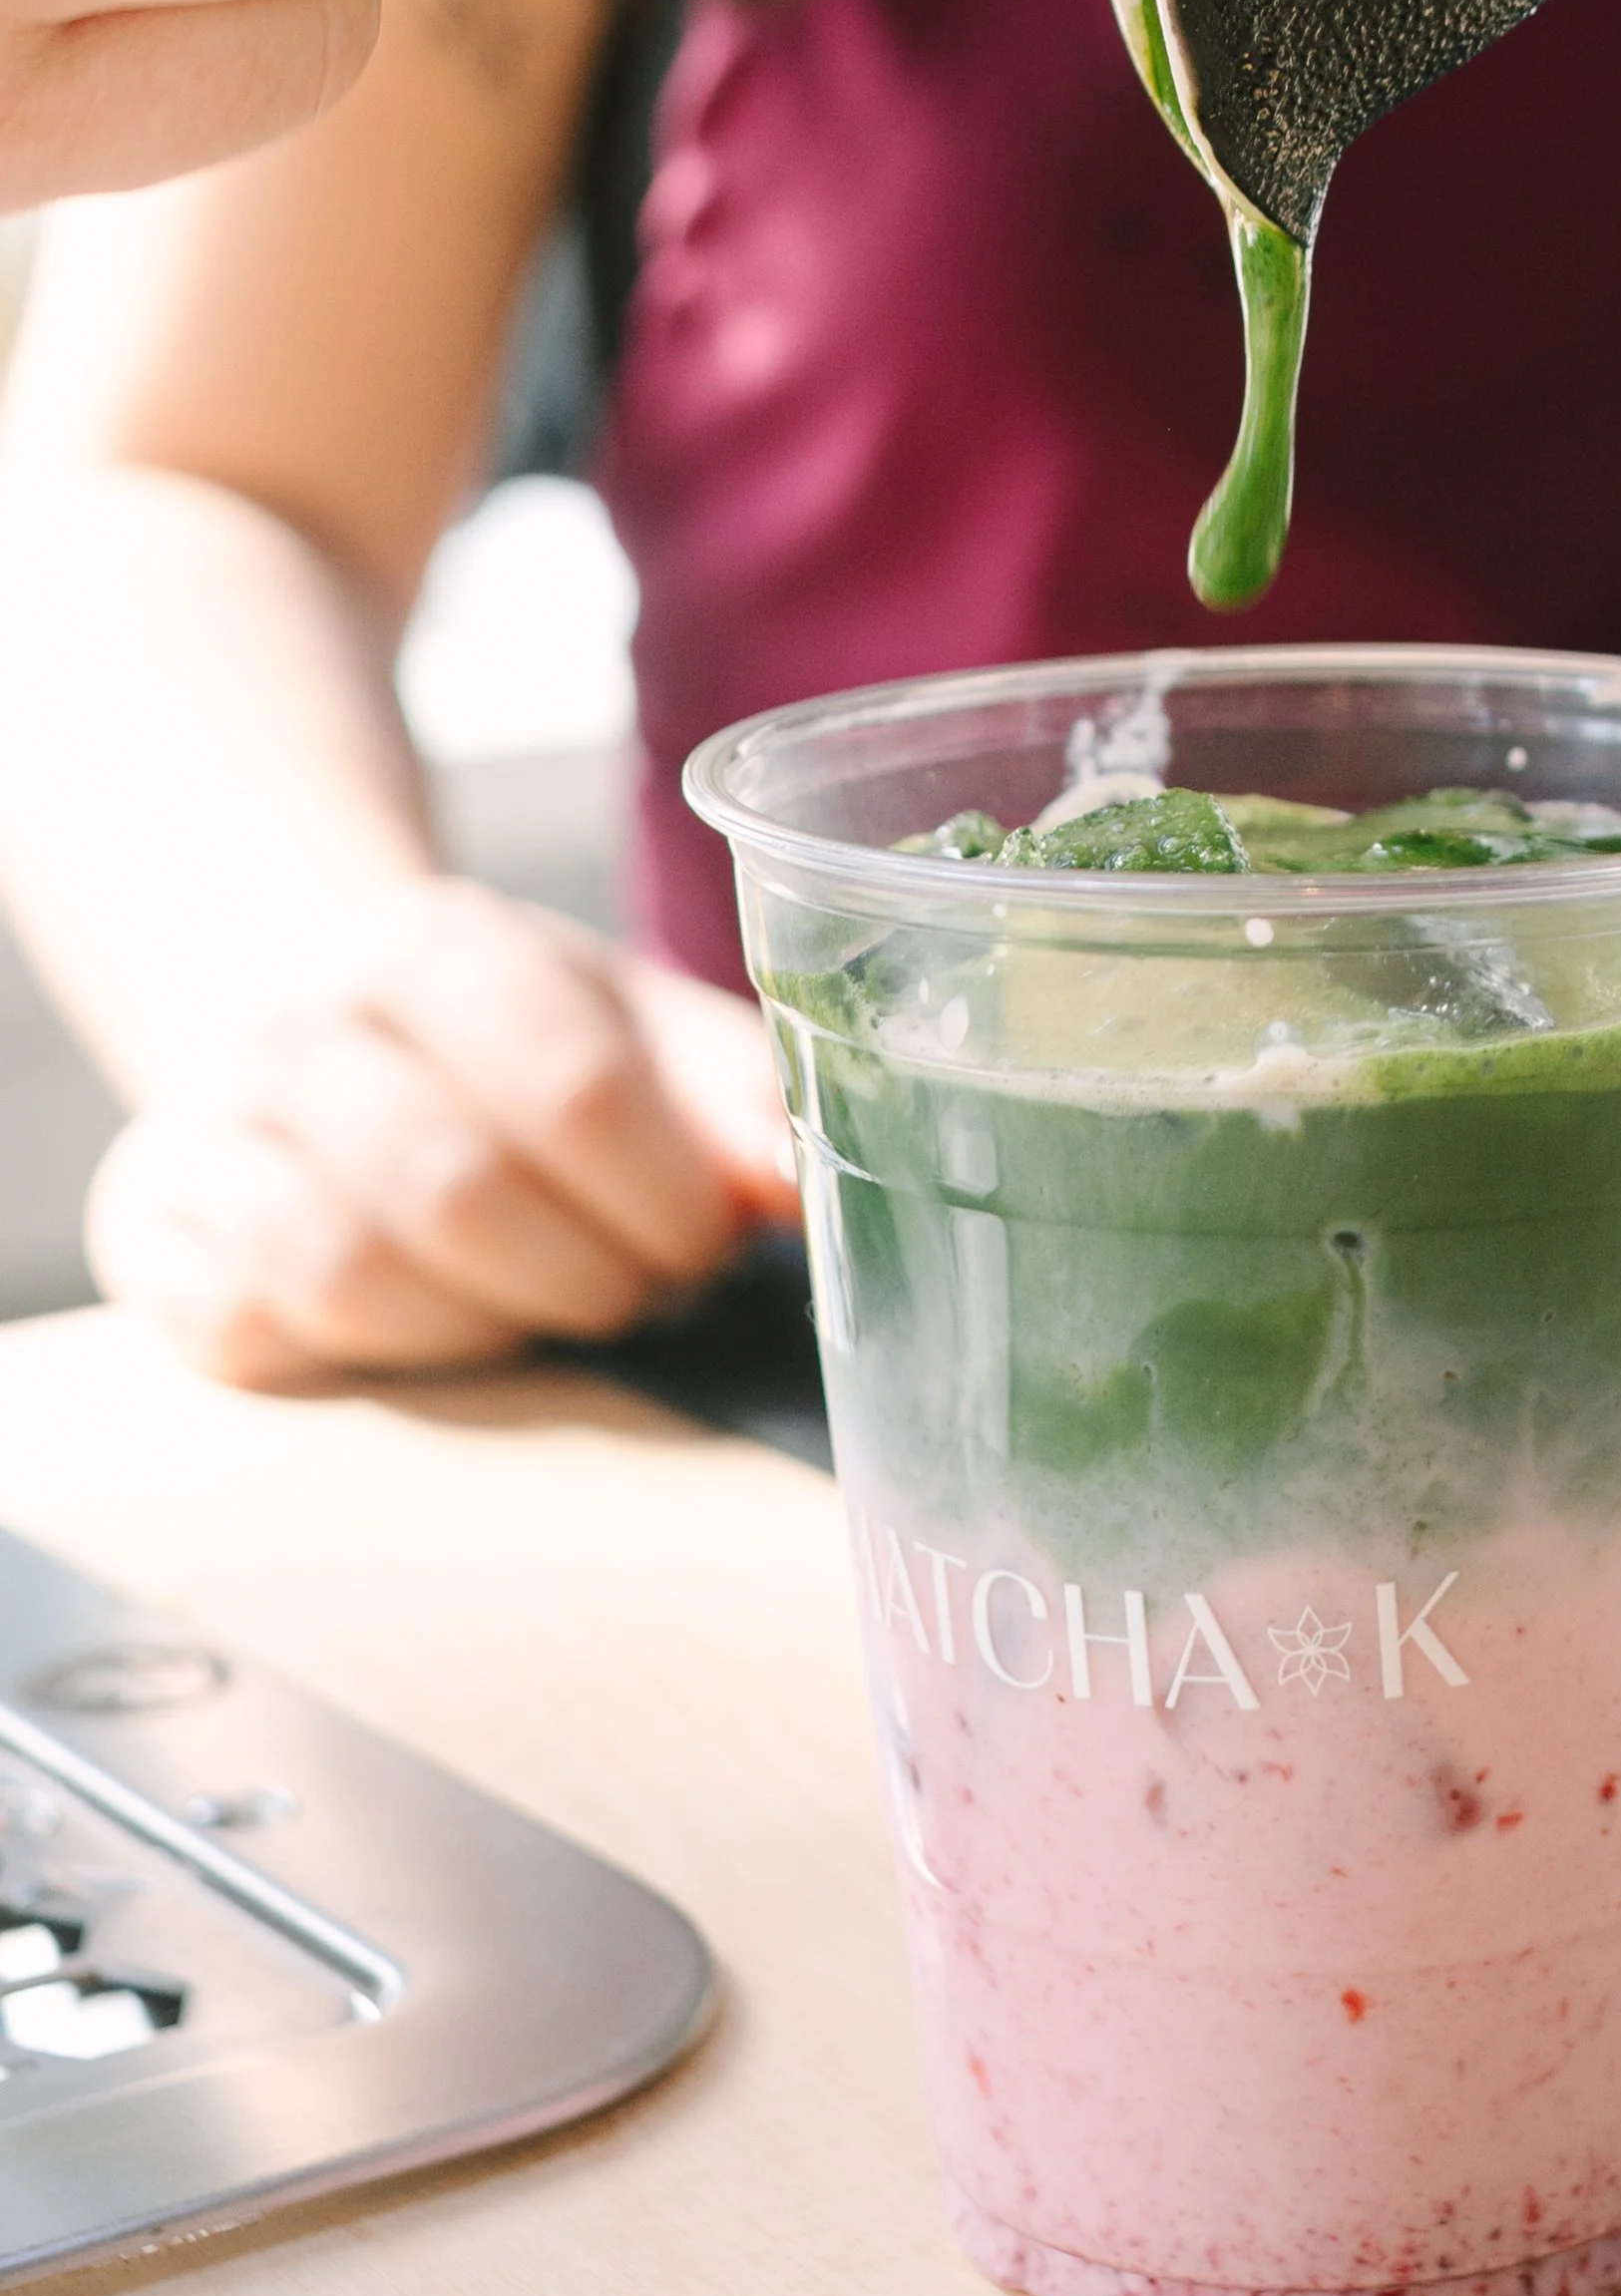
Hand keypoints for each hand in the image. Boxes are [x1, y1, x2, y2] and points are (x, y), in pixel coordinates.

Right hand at [83, 876, 797, 1387]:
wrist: (313, 1020)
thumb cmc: (507, 1039)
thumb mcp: (634, 1023)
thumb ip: (731, 1093)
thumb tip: (795, 1187)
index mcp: (433, 940)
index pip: (572, 1085)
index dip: (666, 1194)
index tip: (711, 1237)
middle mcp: (300, 1019)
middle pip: (461, 1189)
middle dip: (587, 1272)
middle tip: (640, 1288)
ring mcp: (209, 1123)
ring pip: (347, 1271)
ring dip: (482, 1325)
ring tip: (546, 1310)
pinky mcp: (150, 1229)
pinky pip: (244, 1328)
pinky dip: (358, 1355)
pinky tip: (430, 1326)